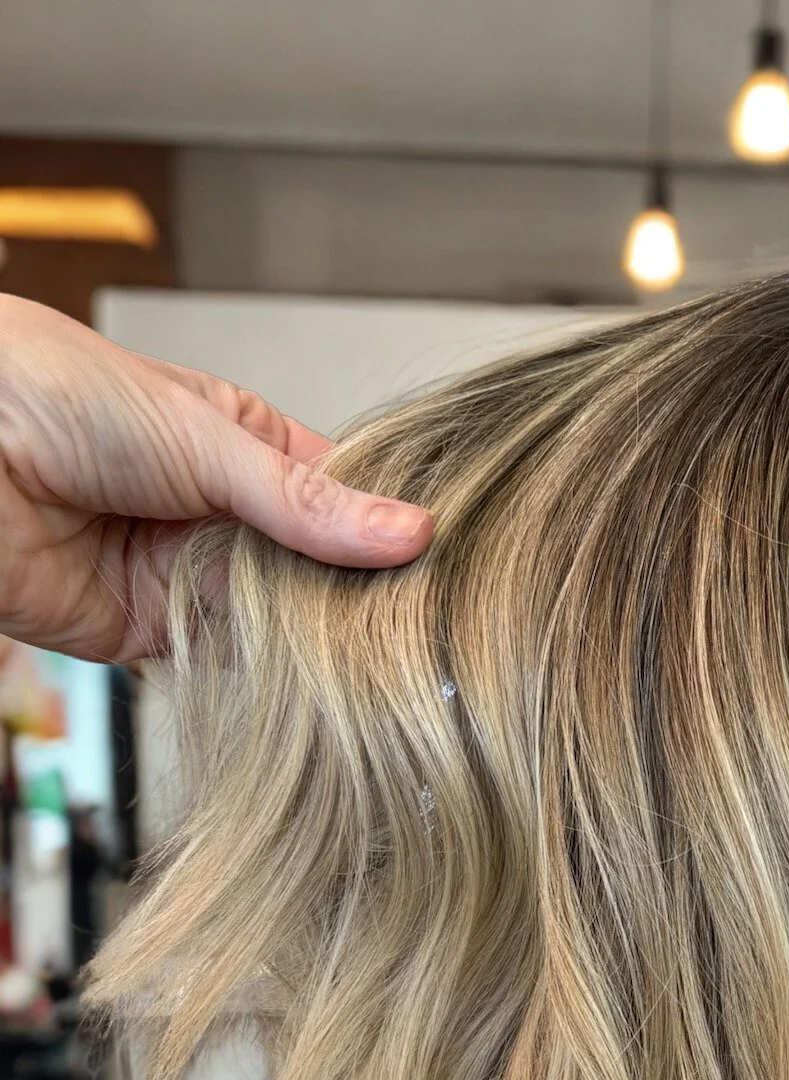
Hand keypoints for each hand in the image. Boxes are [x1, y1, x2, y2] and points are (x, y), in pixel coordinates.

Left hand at [0, 294, 432, 662]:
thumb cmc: (47, 392)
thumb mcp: (202, 435)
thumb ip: (303, 502)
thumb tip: (409, 531)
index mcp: (240, 442)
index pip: (337, 495)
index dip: (383, 527)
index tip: (437, 558)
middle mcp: (217, 513)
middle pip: (313, 566)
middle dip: (351, 589)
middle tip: (415, 618)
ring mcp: (184, 574)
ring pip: (276, 618)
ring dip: (311, 634)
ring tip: (373, 649)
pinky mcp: (148, 633)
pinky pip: (223, 660)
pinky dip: (261, 670)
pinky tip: (309, 673)